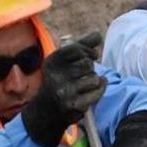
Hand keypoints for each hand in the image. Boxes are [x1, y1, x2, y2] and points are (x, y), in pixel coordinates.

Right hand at [20, 32, 106, 146]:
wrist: (46, 112)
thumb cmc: (59, 82)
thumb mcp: (62, 62)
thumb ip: (80, 46)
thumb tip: (98, 34)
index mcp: (52, 62)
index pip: (77, 48)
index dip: (89, 51)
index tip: (92, 56)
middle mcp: (55, 75)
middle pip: (88, 64)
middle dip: (91, 68)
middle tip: (84, 75)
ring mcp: (64, 91)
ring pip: (94, 78)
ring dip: (95, 81)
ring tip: (85, 85)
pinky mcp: (74, 104)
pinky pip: (97, 92)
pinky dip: (99, 90)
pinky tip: (93, 91)